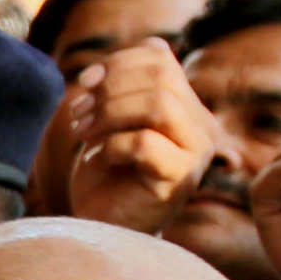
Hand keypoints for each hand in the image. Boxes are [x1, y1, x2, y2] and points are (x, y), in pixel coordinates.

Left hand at [62, 43, 220, 234]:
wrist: (103, 224)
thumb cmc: (104, 172)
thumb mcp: (108, 119)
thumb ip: (114, 88)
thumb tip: (96, 72)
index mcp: (185, 103)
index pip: (159, 55)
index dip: (117, 61)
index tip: (85, 83)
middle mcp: (201, 125)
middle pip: (161, 76)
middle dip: (110, 89)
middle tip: (79, 114)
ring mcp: (195, 153)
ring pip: (158, 105)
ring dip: (109, 114)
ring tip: (83, 133)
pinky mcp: (180, 179)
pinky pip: (145, 143)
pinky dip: (111, 146)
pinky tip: (99, 159)